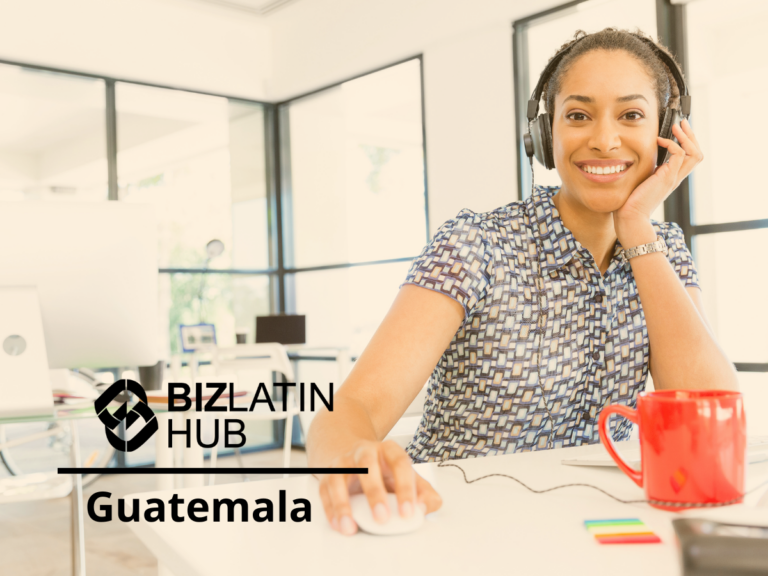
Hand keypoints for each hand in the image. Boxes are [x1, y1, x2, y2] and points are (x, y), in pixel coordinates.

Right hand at [317, 439, 442, 535]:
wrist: (353, 454)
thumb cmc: (384, 471)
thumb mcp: (407, 477)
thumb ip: (423, 492)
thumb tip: (426, 507)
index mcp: (389, 451)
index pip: (400, 463)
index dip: (406, 487)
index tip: (409, 511)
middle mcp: (365, 452)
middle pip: (368, 466)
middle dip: (375, 493)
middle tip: (382, 518)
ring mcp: (344, 462)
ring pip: (341, 477)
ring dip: (344, 503)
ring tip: (350, 526)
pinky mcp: (328, 475)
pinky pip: (326, 491)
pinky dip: (331, 509)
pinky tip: (339, 524)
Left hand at [614, 118, 702, 236]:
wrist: (630, 217)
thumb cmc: (630, 202)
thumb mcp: (640, 181)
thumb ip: (646, 171)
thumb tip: (638, 158)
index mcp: (670, 178)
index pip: (688, 158)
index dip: (686, 143)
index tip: (677, 130)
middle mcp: (675, 178)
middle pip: (696, 154)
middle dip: (691, 136)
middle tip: (682, 123)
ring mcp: (673, 178)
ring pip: (694, 154)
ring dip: (686, 137)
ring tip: (677, 126)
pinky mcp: (667, 177)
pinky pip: (679, 154)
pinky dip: (672, 144)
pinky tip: (659, 140)